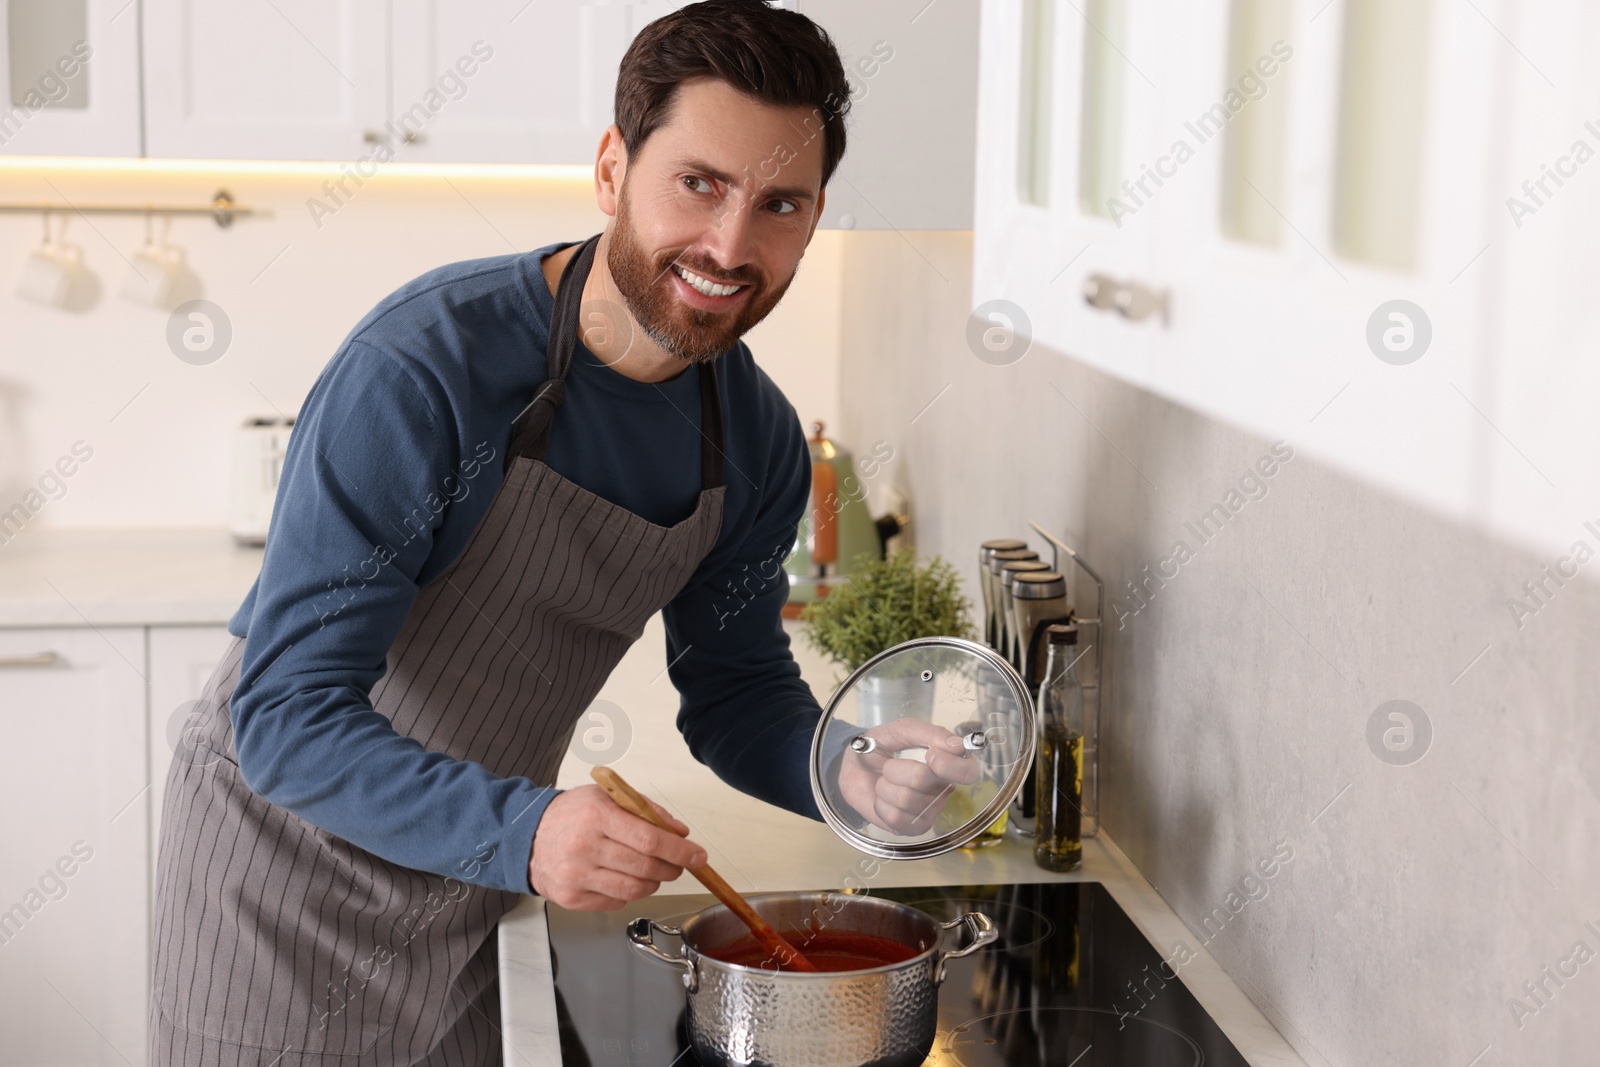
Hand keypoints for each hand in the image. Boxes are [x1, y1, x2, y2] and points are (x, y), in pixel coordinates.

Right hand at [528, 785, 705, 909]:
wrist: (525, 838)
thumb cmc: (570, 815)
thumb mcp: (605, 798)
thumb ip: (645, 811)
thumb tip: (679, 832)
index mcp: (597, 816)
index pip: (649, 839)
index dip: (680, 851)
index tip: (698, 855)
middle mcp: (585, 848)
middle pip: (646, 867)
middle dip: (672, 868)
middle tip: (679, 863)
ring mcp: (577, 877)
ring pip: (635, 890)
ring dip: (654, 882)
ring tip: (653, 871)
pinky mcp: (572, 899)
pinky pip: (616, 902)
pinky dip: (630, 893)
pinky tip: (625, 878)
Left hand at [835, 718, 980, 835]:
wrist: (854, 769)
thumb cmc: (881, 747)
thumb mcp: (900, 730)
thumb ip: (927, 733)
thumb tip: (958, 745)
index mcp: (948, 762)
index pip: (968, 771)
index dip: (951, 765)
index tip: (930, 755)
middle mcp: (944, 789)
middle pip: (925, 780)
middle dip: (897, 769)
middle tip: (889, 766)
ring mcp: (930, 811)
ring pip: (906, 799)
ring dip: (885, 787)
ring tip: (884, 782)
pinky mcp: (914, 828)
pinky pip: (897, 818)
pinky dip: (881, 805)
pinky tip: (883, 800)